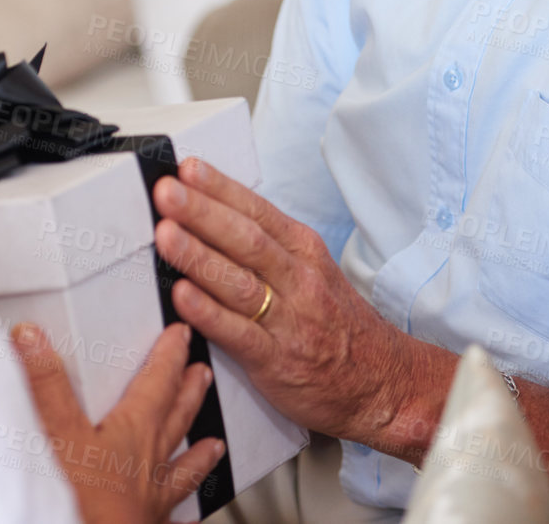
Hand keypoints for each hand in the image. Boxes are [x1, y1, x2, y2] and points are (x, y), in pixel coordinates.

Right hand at [11, 320, 225, 523]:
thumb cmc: (85, 500)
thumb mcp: (58, 432)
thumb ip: (48, 385)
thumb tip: (33, 338)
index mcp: (134, 431)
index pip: (158, 382)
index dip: (169, 356)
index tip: (181, 335)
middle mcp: (150, 462)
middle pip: (177, 419)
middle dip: (189, 393)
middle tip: (203, 375)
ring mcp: (151, 499)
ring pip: (183, 470)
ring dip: (198, 454)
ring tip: (216, 446)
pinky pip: (171, 522)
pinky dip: (182, 519)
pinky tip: (189, 522)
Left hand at [151, 157, 453, 462]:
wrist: (383, 381)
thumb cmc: (338, 322)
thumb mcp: (313, 270)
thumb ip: (267, 246)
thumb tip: (212, 215)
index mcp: (303, 250)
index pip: (256, 211)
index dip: (220, 188)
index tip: (187, 168)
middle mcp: (298, 279)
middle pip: (246, 240)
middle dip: (203, 213)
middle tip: (167, 192)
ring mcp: (289, 320)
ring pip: (239, 282)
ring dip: (199, 256)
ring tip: (166, 235)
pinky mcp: (277, 361)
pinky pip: (238, 334)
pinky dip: (208, 314)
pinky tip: (182, 297)